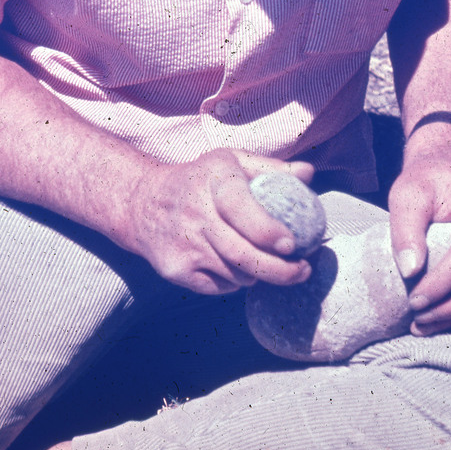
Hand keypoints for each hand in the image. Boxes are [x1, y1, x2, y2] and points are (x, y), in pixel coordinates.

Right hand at [128, 148, 314, 294]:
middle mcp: (195, 214)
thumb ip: (270, 168)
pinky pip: (219, 287)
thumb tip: (308, 174)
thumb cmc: (199, 181)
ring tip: (262, 261)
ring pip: (236, 275)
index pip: (241, 210)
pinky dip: (234, 281)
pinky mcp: (175, 270)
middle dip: (280, 270)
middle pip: (243, 255)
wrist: (143, 204)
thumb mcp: (229, 162)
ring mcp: (184, 246)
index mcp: (214, 181)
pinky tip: (231, 265)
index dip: (268, 231)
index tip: (291, 244)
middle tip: (301, 271)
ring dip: (257, 274)